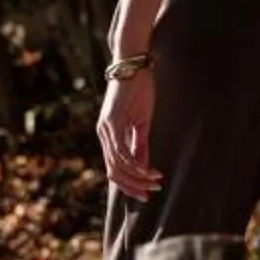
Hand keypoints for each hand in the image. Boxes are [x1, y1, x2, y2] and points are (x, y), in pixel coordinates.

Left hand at [98, 68, 161, 197]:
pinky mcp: (113, 123)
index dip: (128, 183)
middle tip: (150, 195)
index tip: (145, 193)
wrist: (133, 65)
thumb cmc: (138, 90)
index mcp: (108, 135)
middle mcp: (103, 134)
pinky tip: (152, 172)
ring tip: (155, 184)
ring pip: (118, 165)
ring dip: (137, 179)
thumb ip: (139, 144)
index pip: (114, 168)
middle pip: (113, 172)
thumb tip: (142, 166)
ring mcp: (106, 129)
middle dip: (132, 187)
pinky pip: (123, 152)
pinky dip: (138, 166)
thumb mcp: (141, 122)